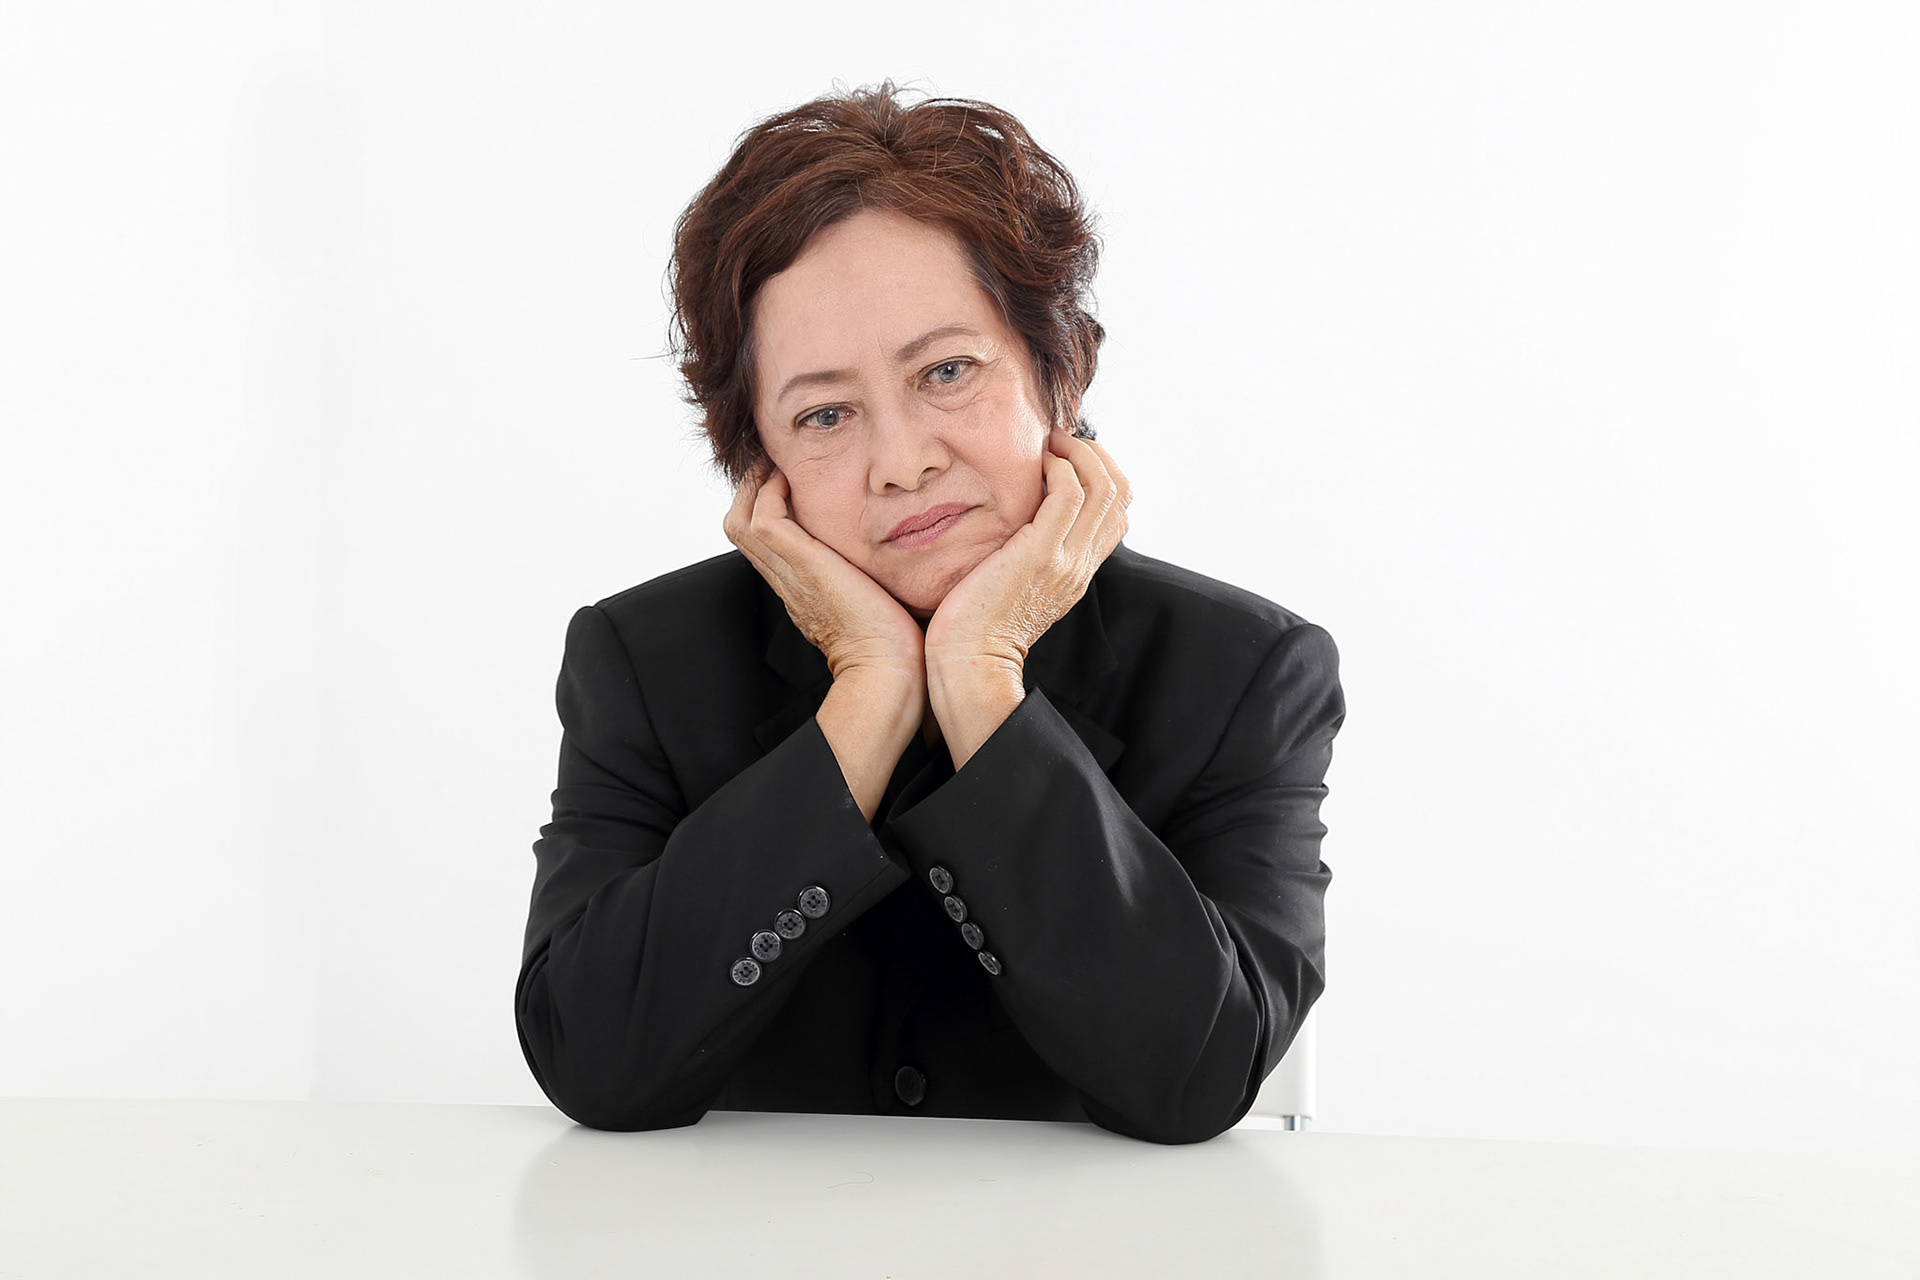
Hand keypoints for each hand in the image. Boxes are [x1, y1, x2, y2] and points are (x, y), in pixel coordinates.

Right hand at [723, 461, 926, 689]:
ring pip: (743, 519)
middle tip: (772, 464)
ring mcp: (789, 573)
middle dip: (752, 489)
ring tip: (776, 463)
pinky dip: (770, 492)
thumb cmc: (893, 645)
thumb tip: (895, 561)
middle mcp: (787, 580)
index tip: (786, 480)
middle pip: (742, 526)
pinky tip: (791, 478)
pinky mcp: (800, 564)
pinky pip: (764, 518)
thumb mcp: (876, 601)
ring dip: (756, 485)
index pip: (765, 541)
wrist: (886, 668)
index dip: (767, 507)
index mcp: (802, 589)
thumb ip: (871, 578)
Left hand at [924, 426, 1131, 675]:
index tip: (1065, 457)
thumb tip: (1013, 522)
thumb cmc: (974, 627)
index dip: (1100, 473)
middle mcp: (1081, 564)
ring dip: (1078, 452)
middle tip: (1059, 439)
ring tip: (1049, 442)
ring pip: (1103, 487)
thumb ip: (1025, 555)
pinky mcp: (1042, 554)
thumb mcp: (1012, 586)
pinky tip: (1035, 461)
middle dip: (1095, 453)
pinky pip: (1068, 494)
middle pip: (1120, 492)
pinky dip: (1058, 466)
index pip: (1117, 512)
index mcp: (1078, 571)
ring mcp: (1066, 559)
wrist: (969, 663)